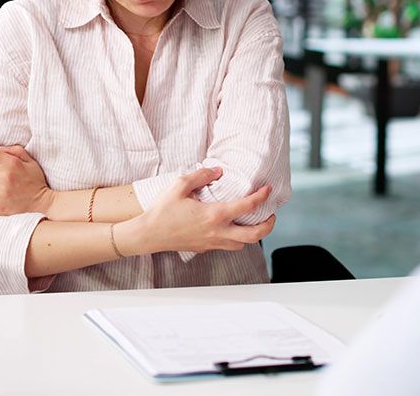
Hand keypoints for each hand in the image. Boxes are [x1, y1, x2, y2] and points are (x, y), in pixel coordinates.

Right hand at [126, 167, 275, 254]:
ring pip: (243, 244)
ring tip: (255, 222)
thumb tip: (218, 171)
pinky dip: (237, 239)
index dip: (262, 197)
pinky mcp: (205, 248)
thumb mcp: (180, 185)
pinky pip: (228, 246)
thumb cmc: (162, 211)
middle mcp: (217, 232)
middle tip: (272, 215)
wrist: (147, 235)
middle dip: (269, 225)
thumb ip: (201, 175)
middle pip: (254, 235)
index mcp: (214, 215)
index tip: (268, 189)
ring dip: (253, 235)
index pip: (247, 206)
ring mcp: (212, 243)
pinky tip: (233, 228)